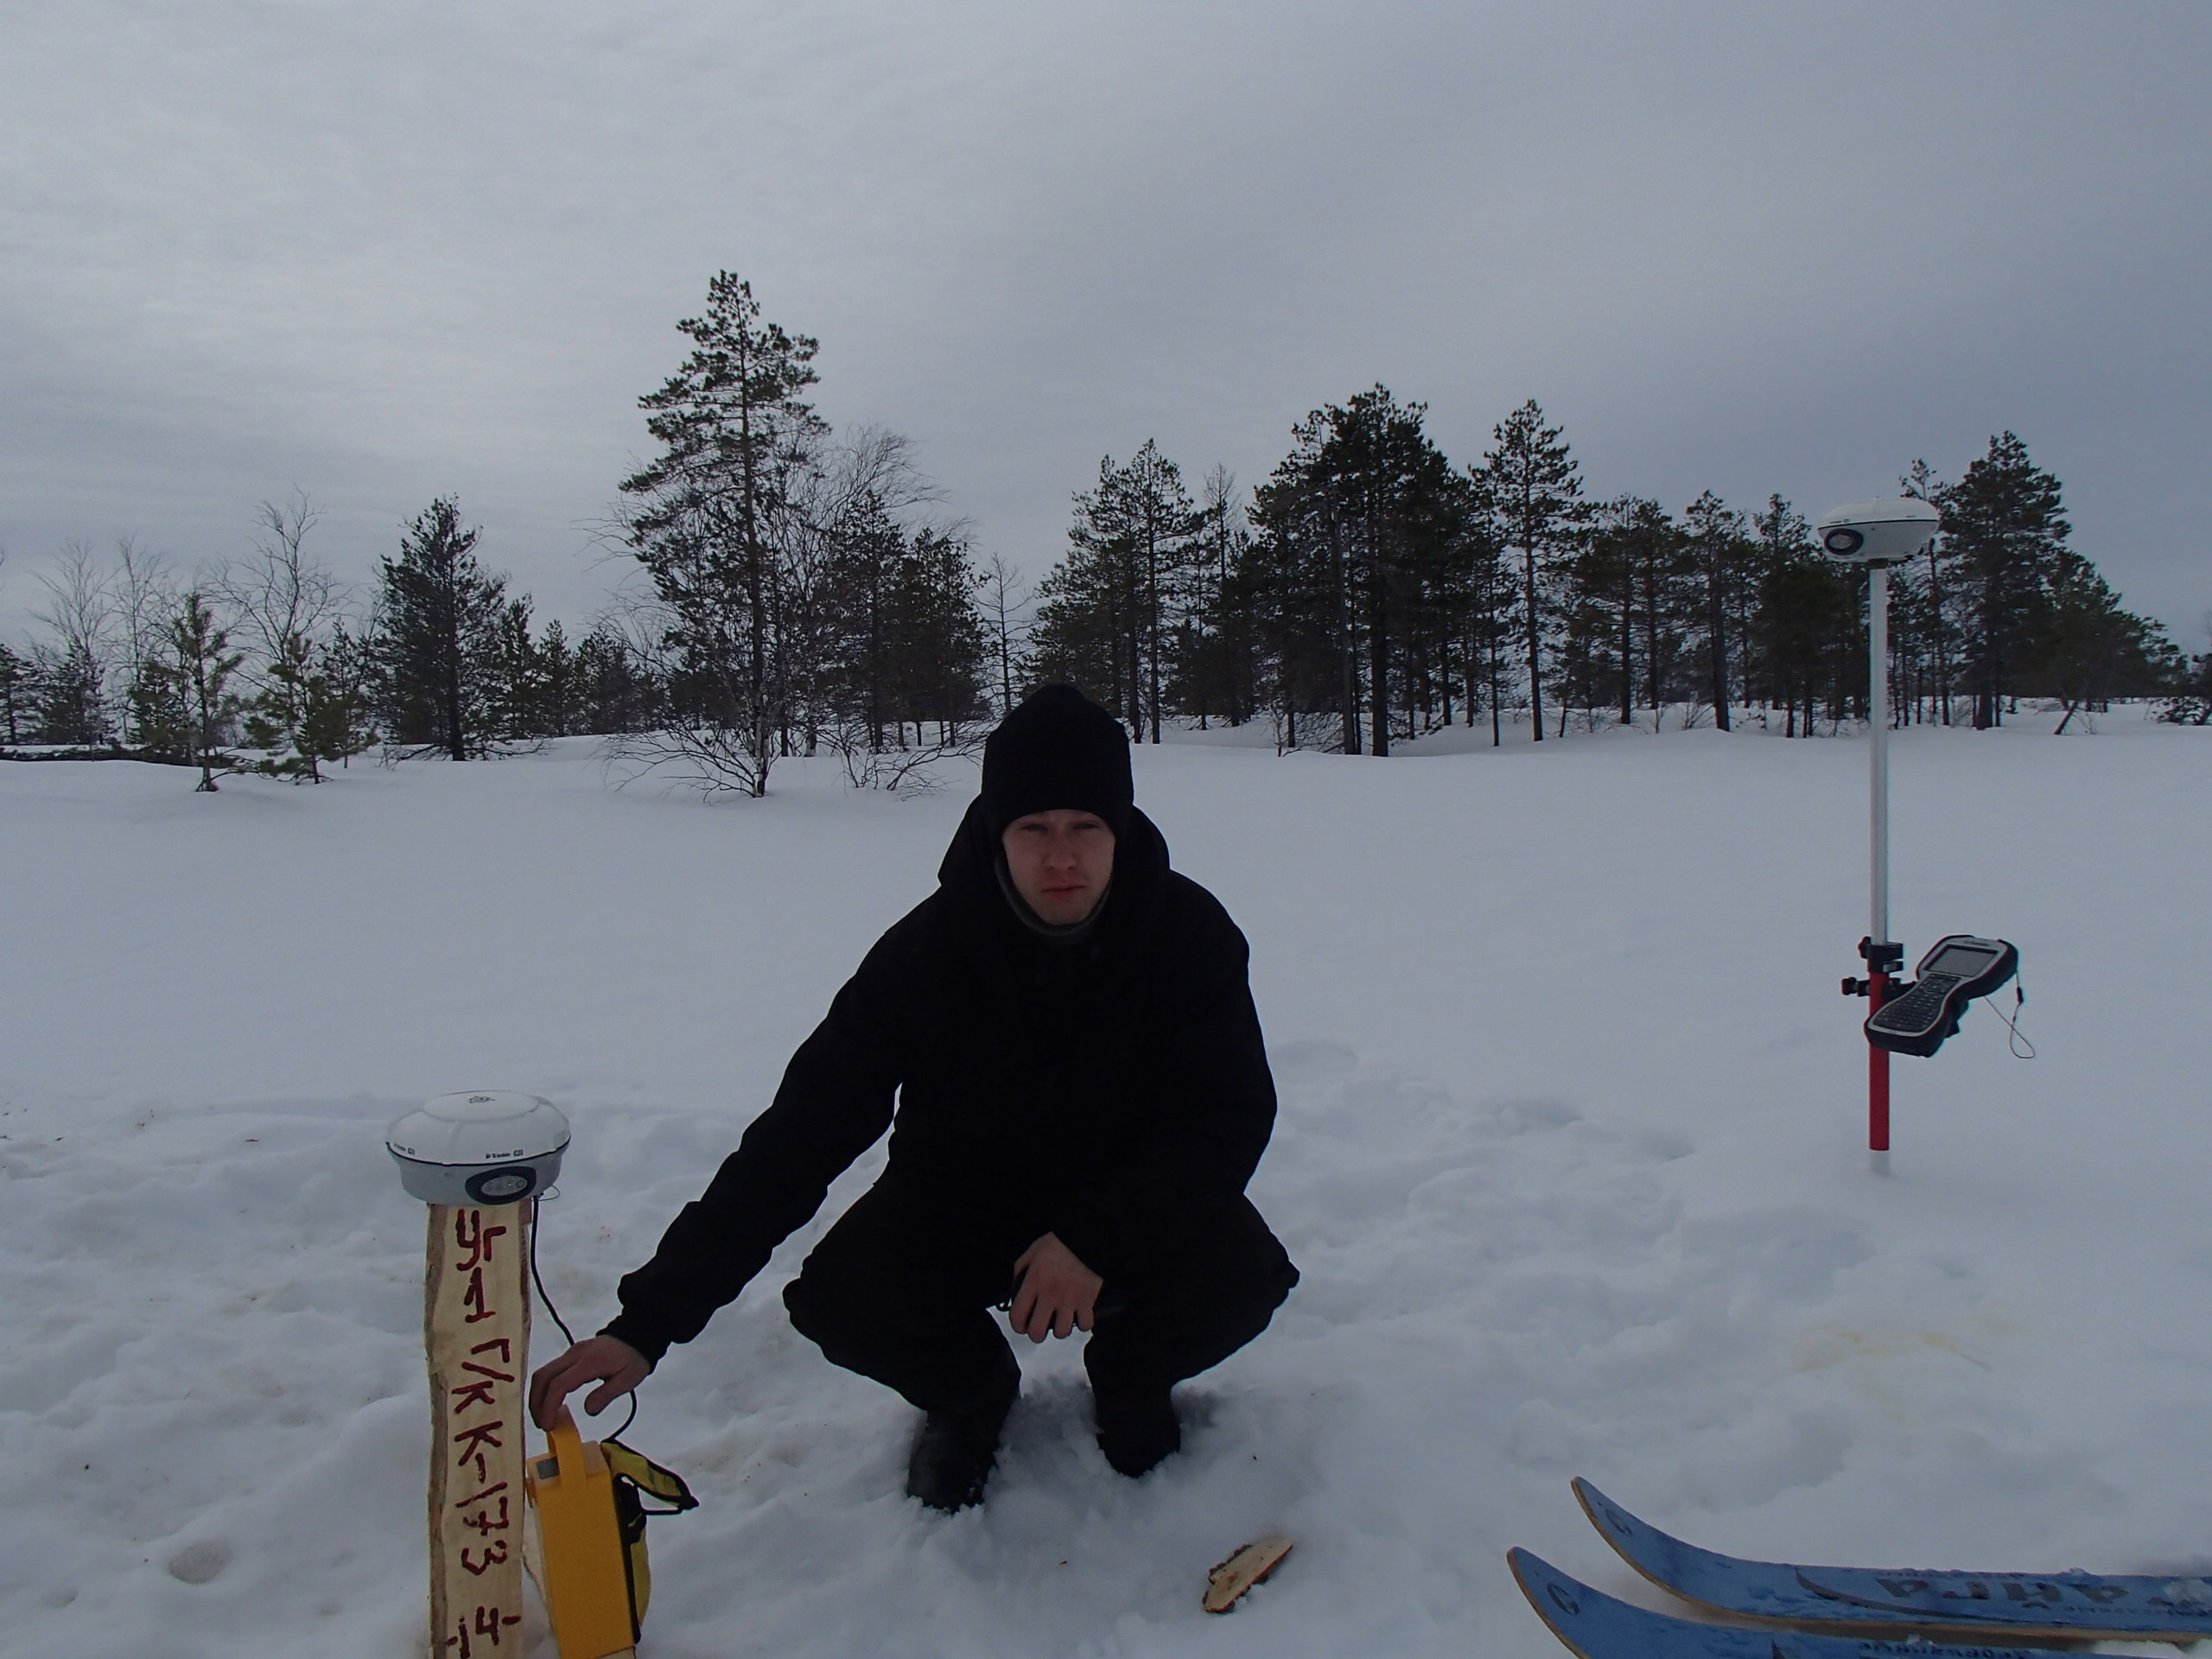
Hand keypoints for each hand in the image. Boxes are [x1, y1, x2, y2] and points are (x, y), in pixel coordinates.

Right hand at [529, 1335, 648, 1429]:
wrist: (636, 1334)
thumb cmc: (633, 1359)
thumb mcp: (628, 1379)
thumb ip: (607, 1394)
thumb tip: (587, 1410)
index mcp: (589, 1362)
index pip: (559, 1384)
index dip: (549, 1406)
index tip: (548, 1425)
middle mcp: (574, 1355)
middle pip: (543, 1376)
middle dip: (536, 1403)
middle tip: (542, 1424)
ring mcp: (570, 1353)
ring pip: (543, 1373)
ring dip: (538, 1396)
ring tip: (544, 1417)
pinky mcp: (570, 1354)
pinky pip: (550, 1371)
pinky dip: (545, 1389)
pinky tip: (551, 1404)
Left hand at [1009, 1233, 1101, 1342]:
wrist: (1089, 1238)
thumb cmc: (1060, 1243)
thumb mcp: (1033, 1252)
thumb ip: (1020, 1271)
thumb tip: (1016, 1290)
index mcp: (1034, 1282)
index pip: (1018, 1316)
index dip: (1017, 1325)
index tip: (1021, 1324)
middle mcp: (1050, 1295)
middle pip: (1037, 1332)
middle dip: (1036, 1333)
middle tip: (1040, 1325)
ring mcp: (1070, 1300)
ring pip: (1061, 1333)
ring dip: (1060, 1328)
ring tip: (1061, 1319)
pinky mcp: (1088, 1301)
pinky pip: (1085, 1325)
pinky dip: (1082, 1323)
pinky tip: (1079, 1314)